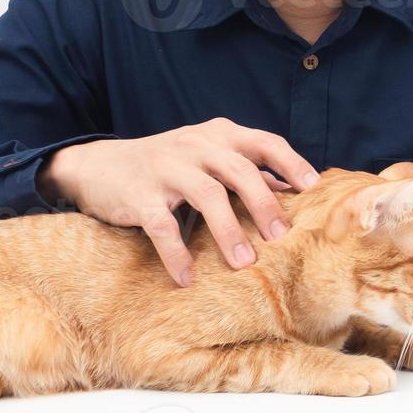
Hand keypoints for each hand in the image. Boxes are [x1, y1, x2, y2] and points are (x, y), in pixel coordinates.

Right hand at [36, 117, 320, 285]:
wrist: (98, 165)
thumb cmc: (167, 165)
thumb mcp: (207, 156)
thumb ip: (245, 168)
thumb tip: (291, 186)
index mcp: (219, 135)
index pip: (265, 142)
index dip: (292, 162)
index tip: (313, 187)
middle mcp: (196, 146)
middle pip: (240, 171)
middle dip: (264, 204)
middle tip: (281, 236)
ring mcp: (167, 168)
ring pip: (207, 195)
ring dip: (228, 231)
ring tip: (245, 264)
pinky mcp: (139, 195)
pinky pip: (162, 225)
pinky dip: (176, 252)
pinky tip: (186, 277)